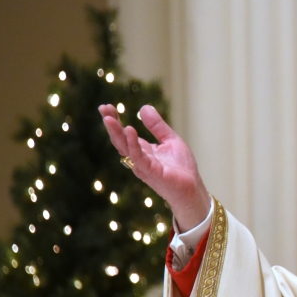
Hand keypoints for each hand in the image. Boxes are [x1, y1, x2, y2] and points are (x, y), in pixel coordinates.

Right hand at [99, 104, 210, 230]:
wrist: (193, 190)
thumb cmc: (182, 169)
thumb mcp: (170, 140)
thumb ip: (157, 126)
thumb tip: (144, 107)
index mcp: (143, 150)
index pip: (125, 134)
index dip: (116, 120)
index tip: (107, 107)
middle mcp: (139, 158)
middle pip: (120, 140)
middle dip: (111, 124)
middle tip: (103, 108)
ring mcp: (143, 166)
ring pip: (125, 148)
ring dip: (116, 133)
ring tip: (108, 118)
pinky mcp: (151, 172)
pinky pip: (138, 157)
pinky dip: (133, 144)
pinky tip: (130, 130)